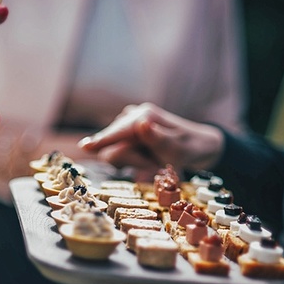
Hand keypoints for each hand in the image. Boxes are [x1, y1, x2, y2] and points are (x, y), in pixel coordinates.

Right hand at [79, 103, 225, 171]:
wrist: (198, 147)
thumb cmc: (190, 148)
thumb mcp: (178, 147)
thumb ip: (158, 138)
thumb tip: (141, 123)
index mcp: (143, 116)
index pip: (117, 132)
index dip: (101, 140)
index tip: (86, 146)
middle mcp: (132, 117)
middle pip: (113, 147)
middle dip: (132, 161)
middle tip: (155, 167)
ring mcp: (128, 125)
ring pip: (115, 152)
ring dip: (135, 163)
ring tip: (156, 163)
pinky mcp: (126, 136)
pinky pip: (120, 154)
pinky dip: (135, 162)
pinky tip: (150, 161)